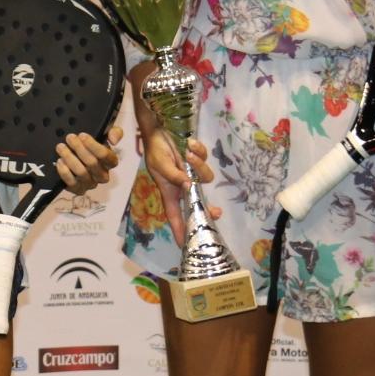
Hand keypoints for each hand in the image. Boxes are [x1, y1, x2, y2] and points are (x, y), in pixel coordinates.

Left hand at [56, 126, 122, 193]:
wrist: (79, 155)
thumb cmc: (93, 144)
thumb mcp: (106, 134)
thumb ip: (115, 132)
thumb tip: (114, 140)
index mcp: (110, 162)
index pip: (106, 155)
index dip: (94, 145)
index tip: (82, 135)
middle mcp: (102, 175)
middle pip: (92, 163)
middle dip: (79, 148)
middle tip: (69, 138)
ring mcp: (90, 184)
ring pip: (81, 173)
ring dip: (70, 158)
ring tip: (61, 147)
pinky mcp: (78, 189)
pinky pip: (72, 183)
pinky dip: (65, 172)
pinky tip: (60, 161)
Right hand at [142, 126, 214, 248]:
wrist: (160, 129)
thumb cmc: (156, 149)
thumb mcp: (160, 163)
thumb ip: (174, 175)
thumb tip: (188, 186)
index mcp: (170, 191)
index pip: (175, 216)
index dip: (180, 231)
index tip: (185, 246)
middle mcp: (183, 185)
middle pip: (199, 203)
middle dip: (209, 208)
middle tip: (218, 211)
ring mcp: (192, 173)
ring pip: (206, 178)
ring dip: (198, 165)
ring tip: (187, 153)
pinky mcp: (198, 160)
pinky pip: (206, 159)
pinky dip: (199, 151)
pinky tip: (190, 144)